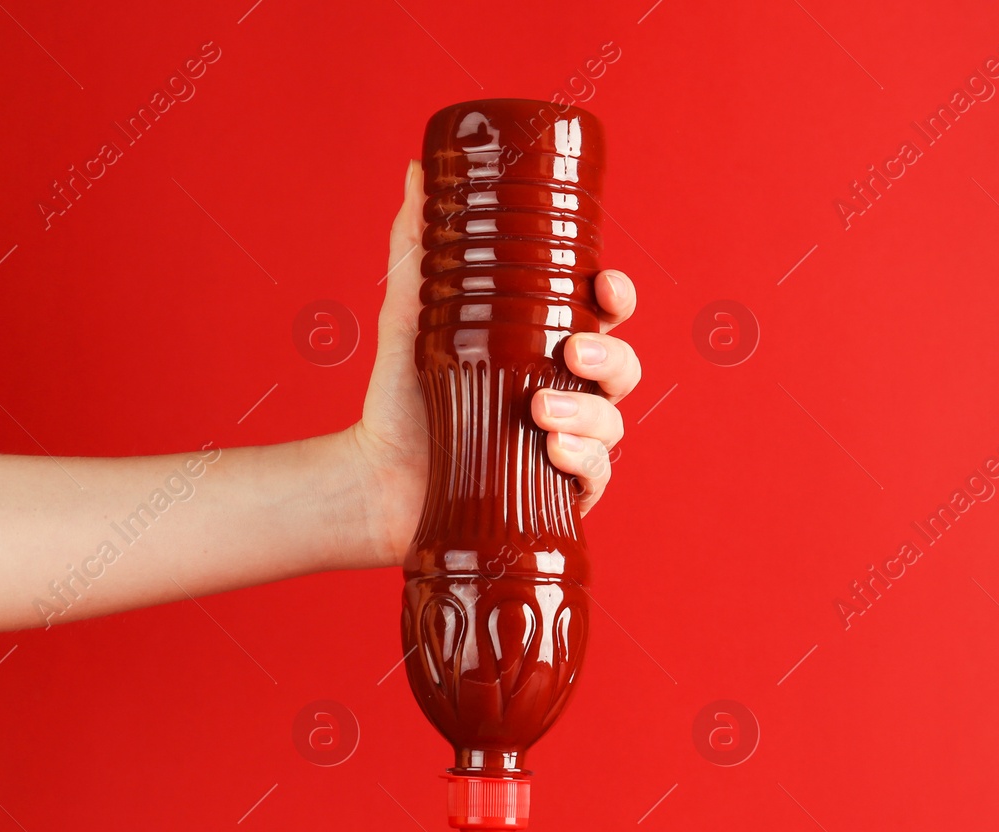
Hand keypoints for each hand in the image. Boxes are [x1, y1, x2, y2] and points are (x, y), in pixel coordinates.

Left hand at [348, 160, 641, 567]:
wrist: (375, 477)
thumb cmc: (401, 396)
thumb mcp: (410, 314)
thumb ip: (418, 247)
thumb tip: (416, 170)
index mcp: (545, 345)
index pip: (603, 316)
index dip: (617, 298)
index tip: (605, 287)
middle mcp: (567, 393)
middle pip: (623, 368)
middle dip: (612, 357)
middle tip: (571, 354)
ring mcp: (567, 444)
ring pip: (612, 424)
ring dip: (588, 416)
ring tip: (539, 414)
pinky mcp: (557, 494)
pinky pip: (595, 478)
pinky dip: (583, 464)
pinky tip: (553, 453)